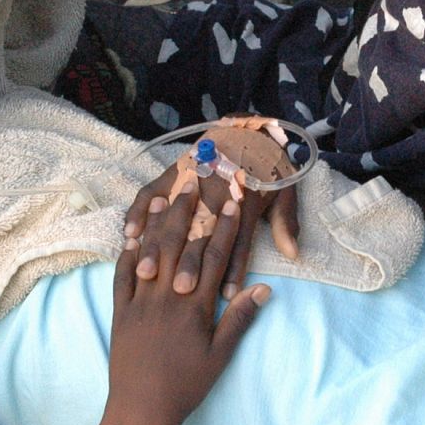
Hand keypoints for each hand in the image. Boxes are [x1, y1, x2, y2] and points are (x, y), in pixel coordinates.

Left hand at [106, 191, 269, 424]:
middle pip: (180, 246)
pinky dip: (128, 253)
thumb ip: (239, 319)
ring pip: (150, 254)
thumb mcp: (220, 356)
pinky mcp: (120, 312)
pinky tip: (133, 235)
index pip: (214, 258)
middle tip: (195, 184)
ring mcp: (140, 302)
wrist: (140, 409)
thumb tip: (263, 288)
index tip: (233, 205)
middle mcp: (167, 297)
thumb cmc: (186, 386)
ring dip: (158, 224)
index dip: (225, 229)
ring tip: (164, 197)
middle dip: (189, 213)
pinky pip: (122, 275)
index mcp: (194, 306)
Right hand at [124, 149, 298, 301]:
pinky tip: (130, 234)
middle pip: (203, 234)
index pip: (240, 242)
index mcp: (245, 201)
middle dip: (192, 263)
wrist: (251, 128)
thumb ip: (286, 223)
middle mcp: (217, 192)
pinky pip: (152, 191)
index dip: (234, 270)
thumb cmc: (269, 168)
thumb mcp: (285, 193)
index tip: (227, 296)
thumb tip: (293, 254)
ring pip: (174, 218)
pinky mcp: (175, 170)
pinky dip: (140, 211)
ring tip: (148, 272)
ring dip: (160, 244)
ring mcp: (193, 180)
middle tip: (182, 291)